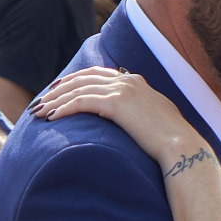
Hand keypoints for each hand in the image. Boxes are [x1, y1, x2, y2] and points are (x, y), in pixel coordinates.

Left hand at [31, 63, 200, 162]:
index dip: (74, 81)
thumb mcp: (156, 119)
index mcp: (136, 81)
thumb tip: (132, 120)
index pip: (97, 74)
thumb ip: (141, 112)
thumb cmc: (172, 141)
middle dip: (58, 90)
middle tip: (40, 101)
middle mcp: (127, 80)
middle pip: (82, 79)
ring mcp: (123, 90)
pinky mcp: (117, 104)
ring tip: (38, 112)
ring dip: (55, 101)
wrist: (182, 146)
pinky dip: (64, 108)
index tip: (57, 90)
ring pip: (78, 90)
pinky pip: (82, 102)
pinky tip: (51, 117)